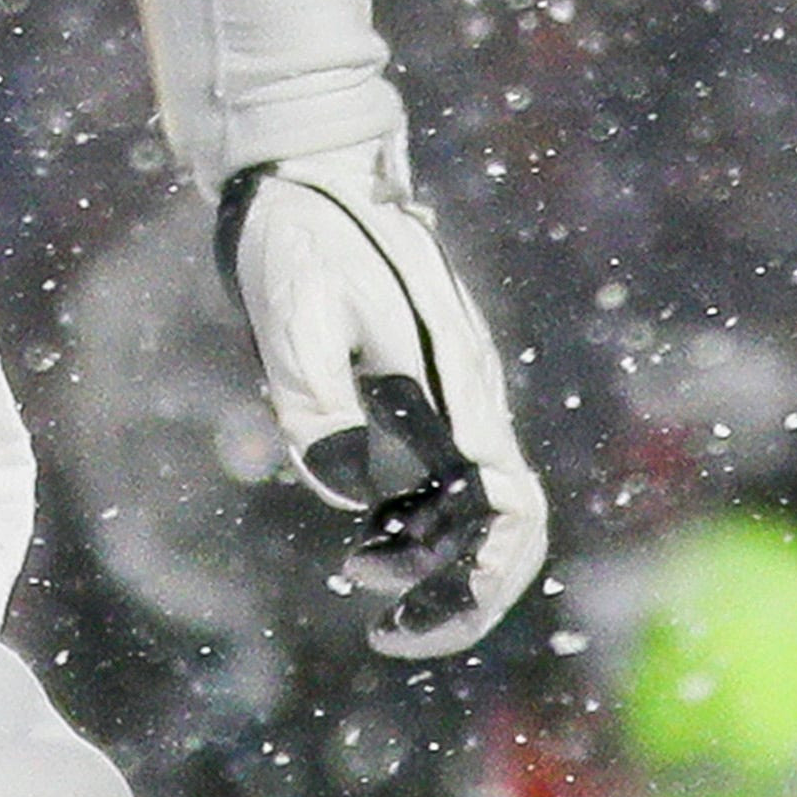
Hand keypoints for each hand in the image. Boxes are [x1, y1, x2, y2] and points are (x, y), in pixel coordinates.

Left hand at [215, 133, 545, 658]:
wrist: (306, 162)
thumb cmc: (300, 230)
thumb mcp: (293, 307)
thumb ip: (314, 398)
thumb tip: (347, 489)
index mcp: (451, 384)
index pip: (504, 509)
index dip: (472, 578)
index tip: (397, 608)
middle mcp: (464, 395)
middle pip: (504, 524)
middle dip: (461, 594)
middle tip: (385, 634)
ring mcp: (447, 391)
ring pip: (471, 504)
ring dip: (432, 561)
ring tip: (360, 582)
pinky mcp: (419, 385)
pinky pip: (437, 472)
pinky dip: (411, 520)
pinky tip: (361, 530)